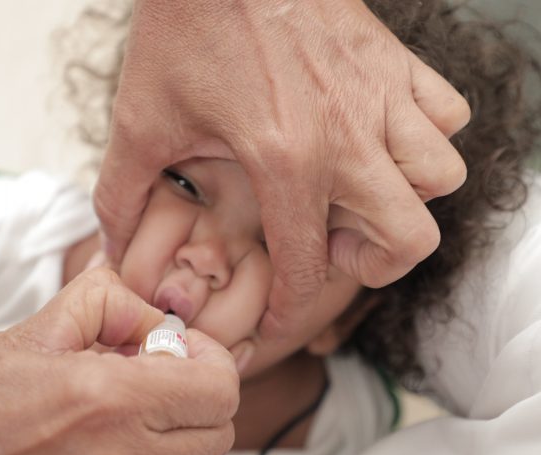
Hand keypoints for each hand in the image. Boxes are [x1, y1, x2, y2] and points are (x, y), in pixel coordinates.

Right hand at [0, 268, 237, 454]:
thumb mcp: (38, 328)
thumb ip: (111, 303)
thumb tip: (155, 313)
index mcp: (108, 402)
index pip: (219, 389)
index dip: (210, 356)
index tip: (177, 342)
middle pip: (218, 429)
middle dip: (202, 388)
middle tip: (158, 364)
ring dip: (178, 420)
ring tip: (128, 394)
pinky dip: (153, 450)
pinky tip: (108, 426)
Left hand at [94, 0, 469, 344]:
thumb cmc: (185, 27)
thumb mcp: (140, 117)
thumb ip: (121, 191)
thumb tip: (111, 247)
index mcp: (285, 158)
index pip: (307, 266)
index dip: (292, 310)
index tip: (282, 320)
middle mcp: (346, 134)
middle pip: (408, 237)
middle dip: (372, 263)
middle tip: (332, 247)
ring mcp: (378, 95)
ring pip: (440, 177)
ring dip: (405, 200)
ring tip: (359, 192)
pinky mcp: (392, 61)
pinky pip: (448, 114)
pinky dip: (426, 138)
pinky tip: (378, 137)